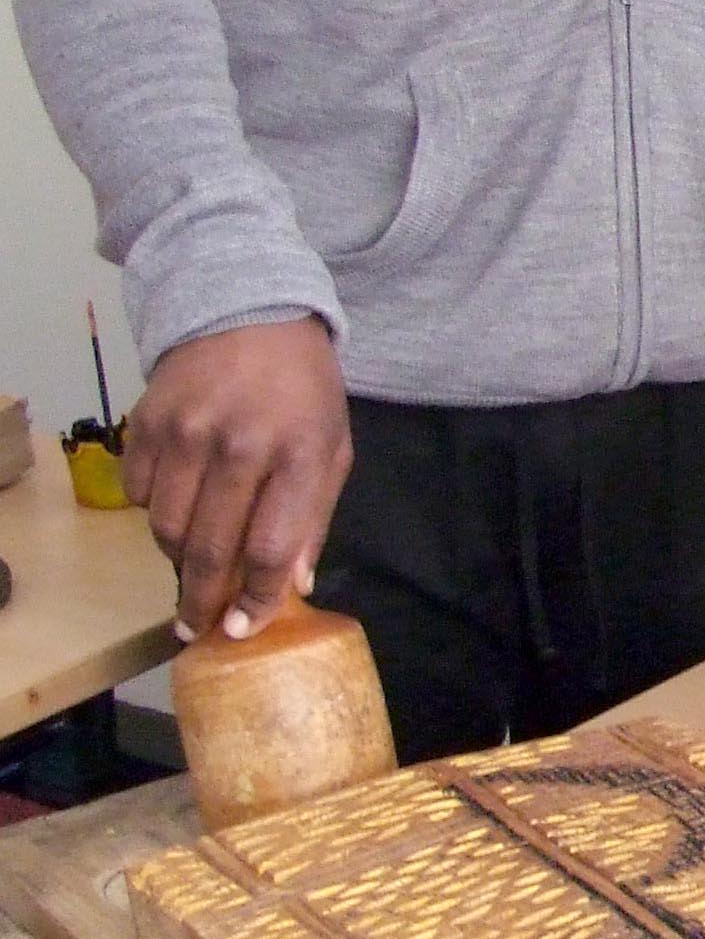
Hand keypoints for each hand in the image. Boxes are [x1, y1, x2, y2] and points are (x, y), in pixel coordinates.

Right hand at [126, 319, 352, 642]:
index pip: (271, 547)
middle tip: (199, 625)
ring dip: (179, 557)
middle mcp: (241, 443)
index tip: (243, 627)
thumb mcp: (332, 444)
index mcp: (300, 452)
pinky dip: (155, 511)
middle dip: (204, 599)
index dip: (257, 598)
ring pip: (166, 528)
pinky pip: (138, 493)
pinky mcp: (147, 421)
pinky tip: (179, 501)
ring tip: (195, 559)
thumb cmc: (302, 388)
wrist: (249, 311)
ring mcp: (187, 431)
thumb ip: (314, 517)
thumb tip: (295, 586)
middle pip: (211, 549)